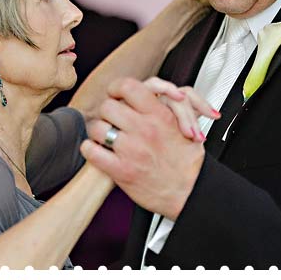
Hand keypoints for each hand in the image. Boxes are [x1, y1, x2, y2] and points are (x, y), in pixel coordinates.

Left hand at [80, 77, 218, 219]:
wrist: (190, 192)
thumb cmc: (187, 161)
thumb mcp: (185, 123)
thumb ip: (168, 103)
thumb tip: (152, 89)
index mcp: (160, 115)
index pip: (128, 87)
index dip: (117, 88)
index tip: (116, 94)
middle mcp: (144, 129)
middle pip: (107, 106)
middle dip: (108, 112)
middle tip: (112, 118)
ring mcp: (131, 150)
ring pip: (97, 127)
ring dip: (98, 130)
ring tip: (105, 135)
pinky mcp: (122, 171)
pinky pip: (92, 151)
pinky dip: (90, 149)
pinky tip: (97, 150)